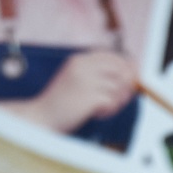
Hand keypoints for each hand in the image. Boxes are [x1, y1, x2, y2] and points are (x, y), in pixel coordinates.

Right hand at [20, 51, 137, 131]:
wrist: (42, 116)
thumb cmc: (60, 102)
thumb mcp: (76, 80)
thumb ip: (96, 75)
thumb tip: (126, 78)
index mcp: (79, 60)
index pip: (112, 56)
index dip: (125, 67)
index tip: (131, 79)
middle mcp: (83, 66)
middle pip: (119, 70)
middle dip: (125, 86)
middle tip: (118, 100)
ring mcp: (86, 81)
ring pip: (117, 88)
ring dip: (115, 101)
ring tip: (102, 109)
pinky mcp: (88, 97)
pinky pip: (112, 102)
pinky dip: (109, 110)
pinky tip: (98, 114)